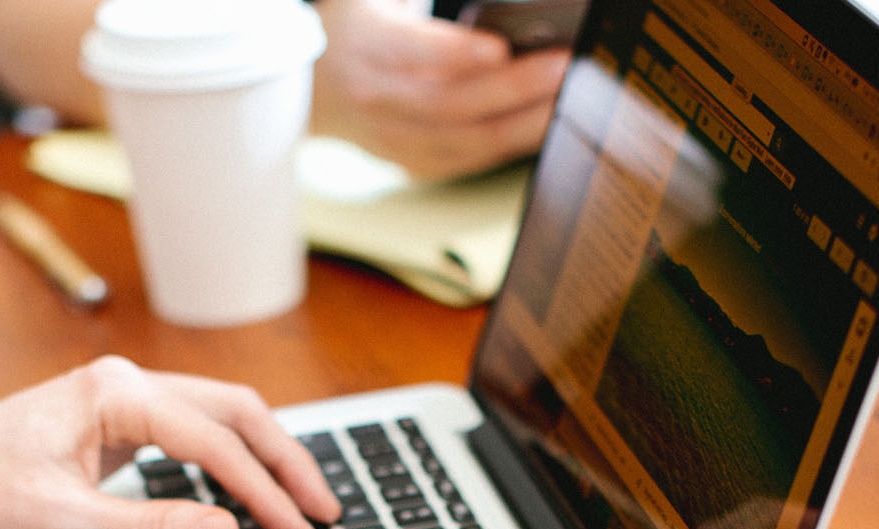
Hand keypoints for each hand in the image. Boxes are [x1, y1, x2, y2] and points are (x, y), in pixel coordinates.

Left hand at [0, 355, 338, 528]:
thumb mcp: (63, 525)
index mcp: (115, 394)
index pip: (217, 441)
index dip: (266, 491)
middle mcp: (123, 386)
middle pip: (235, 412)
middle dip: (286, 463)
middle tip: (325, 515)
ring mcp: (118, 403)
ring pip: (219, 420)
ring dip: (264, 461)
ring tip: (303, 508)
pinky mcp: (111, 428)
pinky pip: (192, 438)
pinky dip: (230, 466)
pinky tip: (250, 500)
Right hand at [312, 0, 568, 180]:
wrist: (313, 88)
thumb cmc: (359, 30)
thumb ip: (423, 7)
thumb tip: (488, 11)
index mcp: (365, 44)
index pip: (410, 50)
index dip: (455, 53)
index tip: (499, 47)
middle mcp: (376, 97)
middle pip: (449, 103)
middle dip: (513, 88)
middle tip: (562, 67)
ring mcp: (393, 138)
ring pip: (465, 141)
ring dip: (522, 125)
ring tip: (564, 101)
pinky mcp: (413, 163)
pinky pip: (469, 161)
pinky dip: (509, 146)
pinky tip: (542, 128)